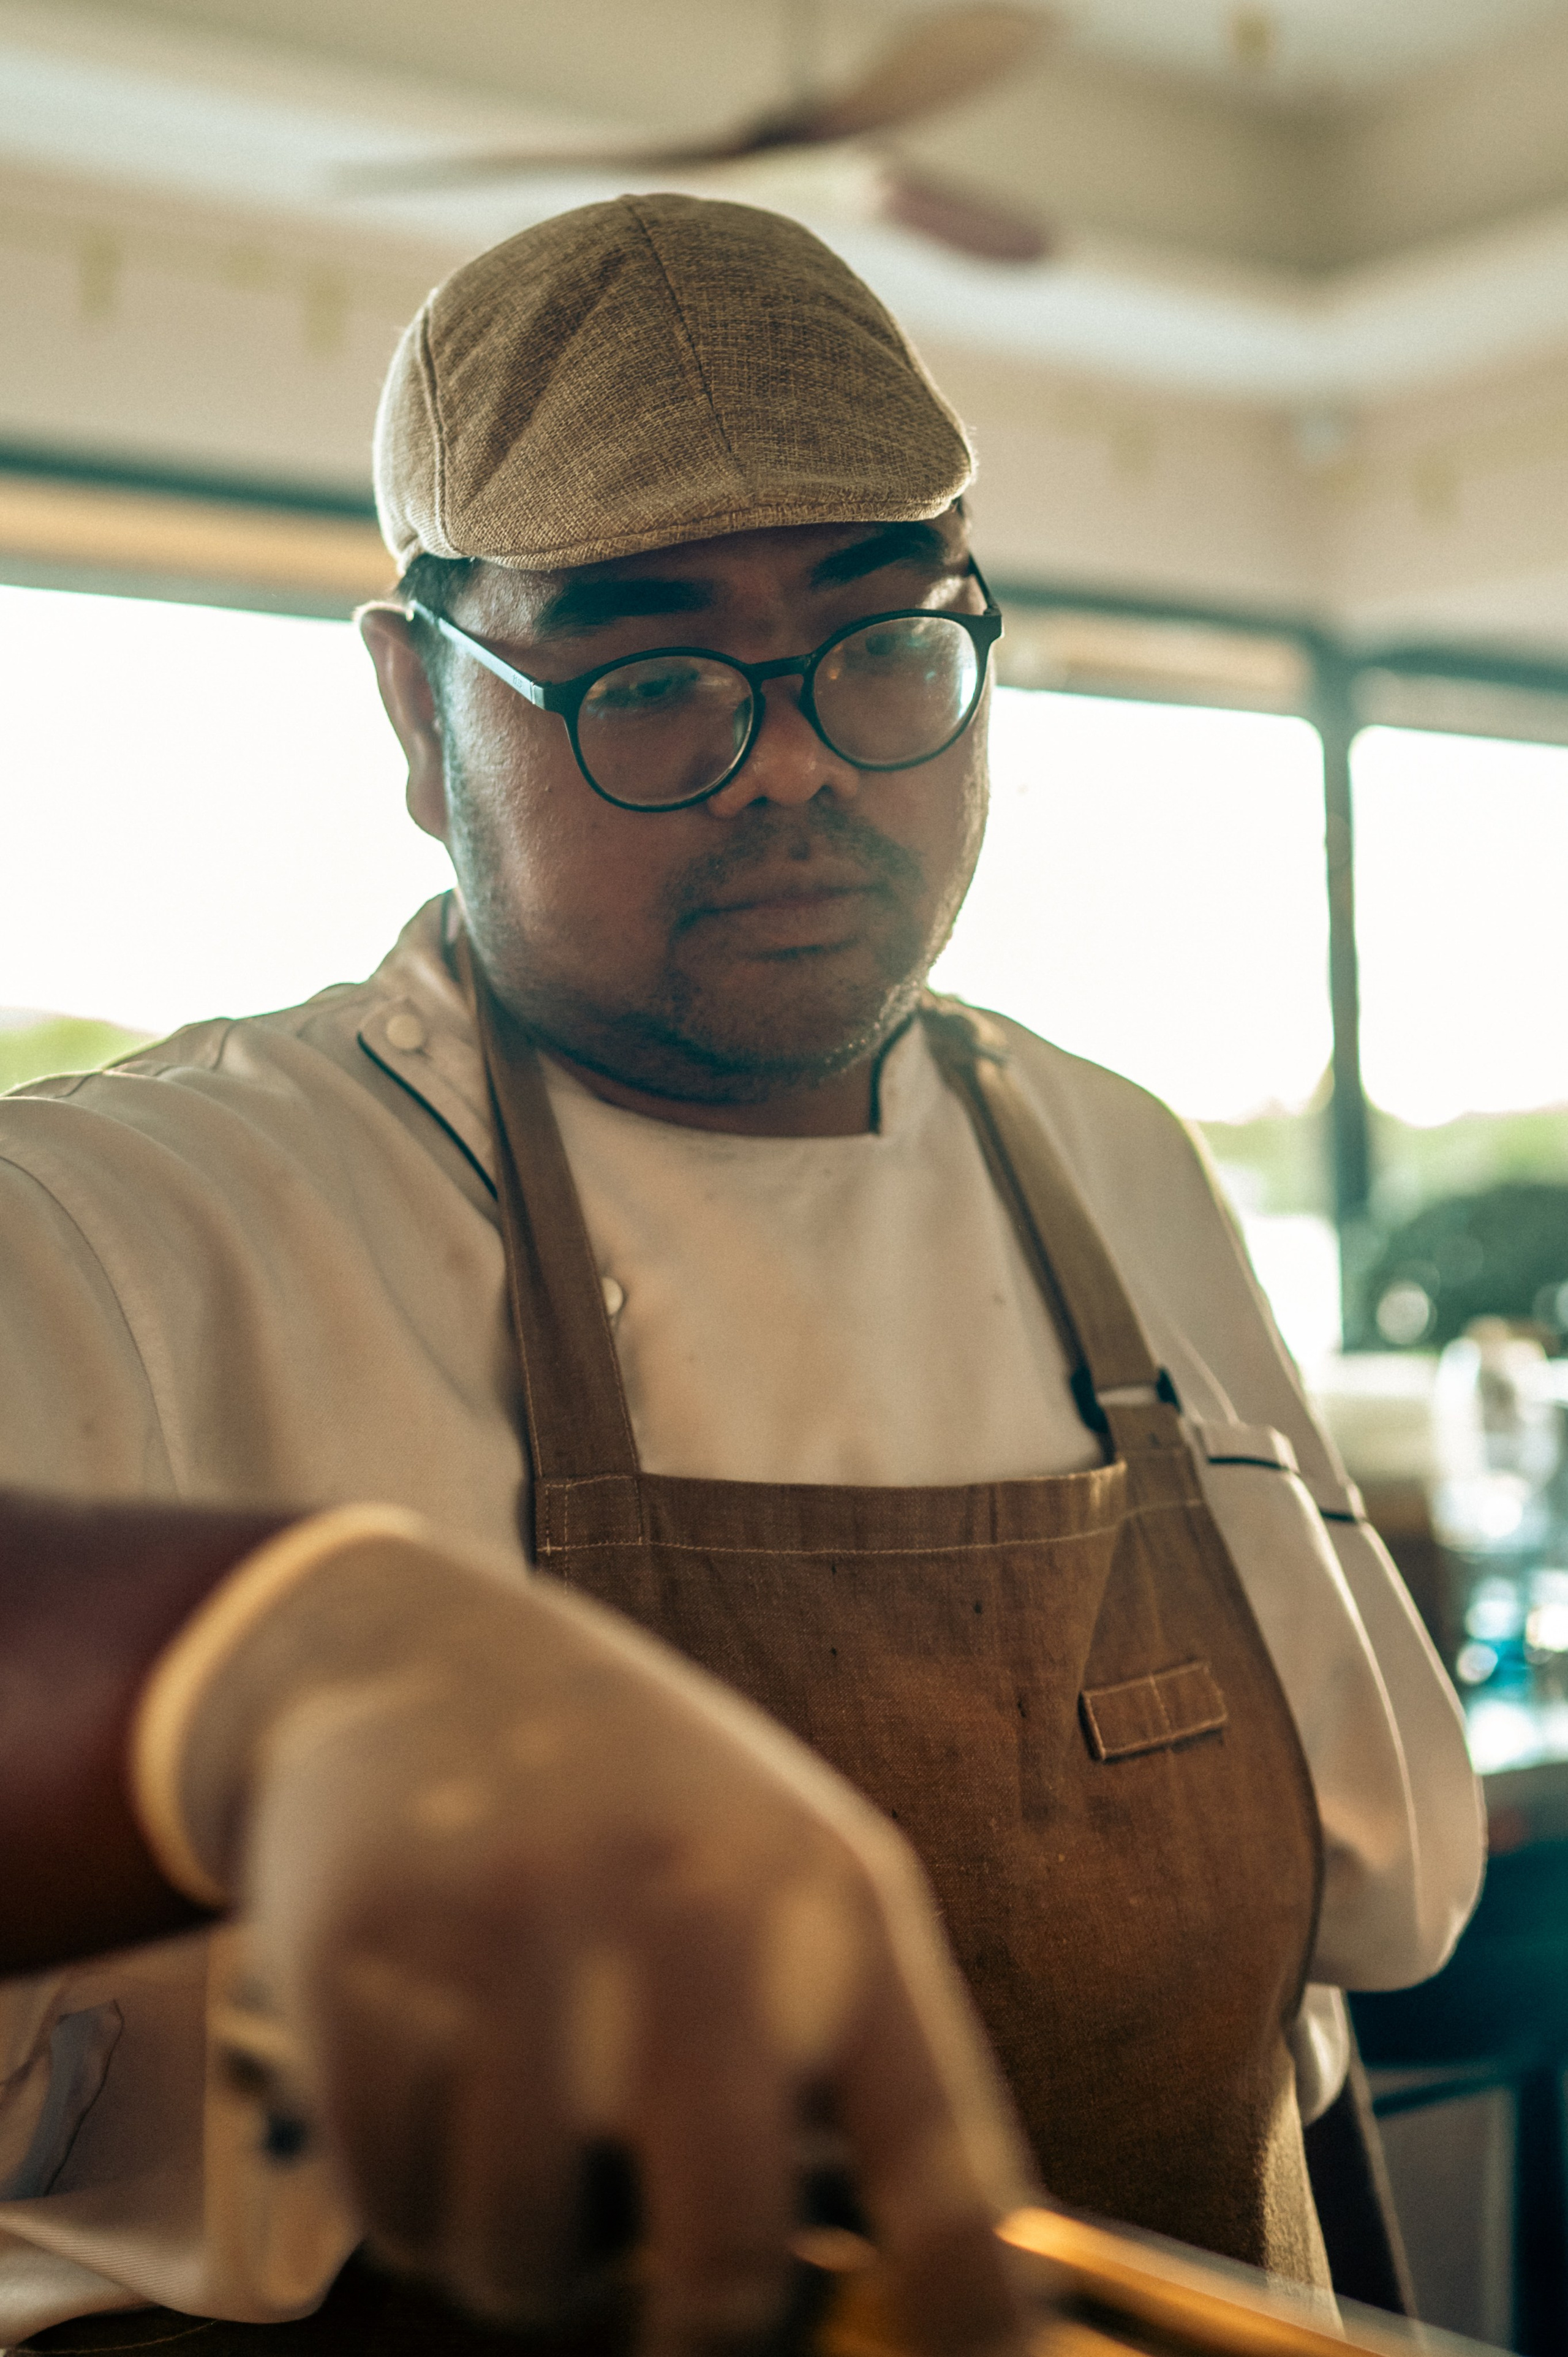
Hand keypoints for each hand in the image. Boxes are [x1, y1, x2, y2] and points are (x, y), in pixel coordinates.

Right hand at [137, 1514, 1032, 2355]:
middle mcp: (688, 1907)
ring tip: (536, 2142)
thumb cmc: (635, 1795)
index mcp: (833, 1897)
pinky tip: (438, 2086)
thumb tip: (895, 2295)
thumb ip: (845, 2054)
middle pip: (722, 2265)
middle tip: (679, 2296)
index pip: (943, 2170)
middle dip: (699, 2327)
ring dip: (527, 2255)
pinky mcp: (365, 1956)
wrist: (412, 1647)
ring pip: (526, 2264)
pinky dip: (413, 2196)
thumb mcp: (785, 1869)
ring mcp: (518, 1930)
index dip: (968, 2325)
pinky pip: (394, 2206)